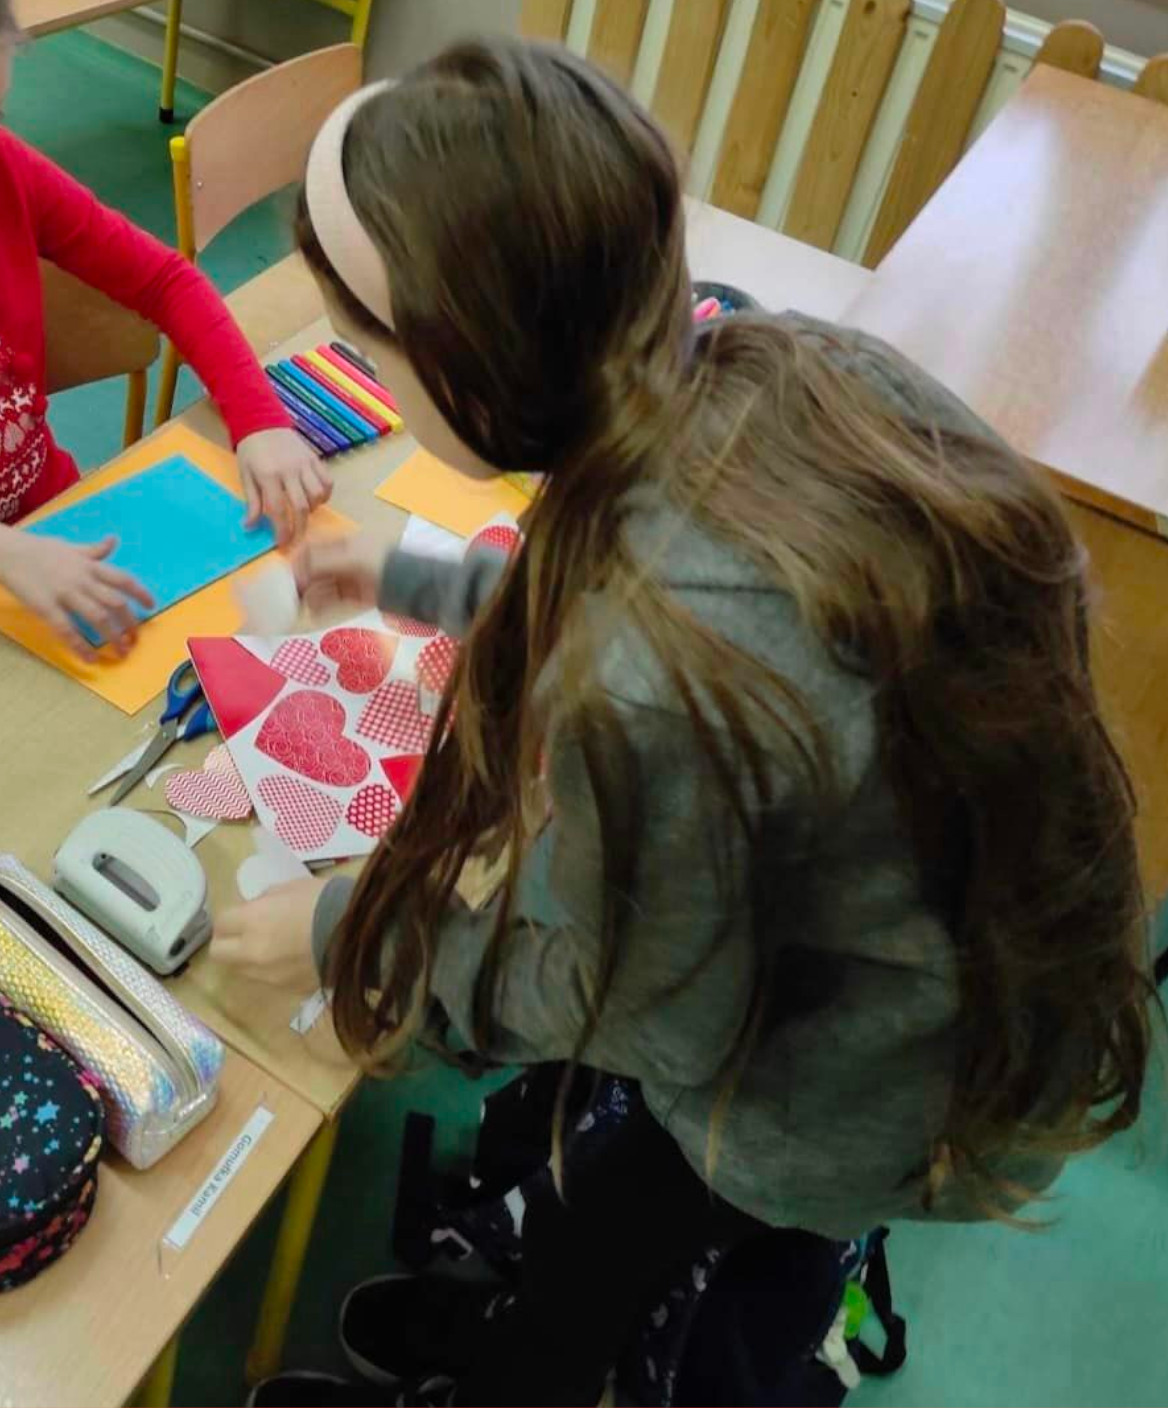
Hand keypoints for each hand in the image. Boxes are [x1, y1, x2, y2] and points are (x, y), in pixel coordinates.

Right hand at [0, 529, 153, 660]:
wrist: (5, 551)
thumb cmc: (38, 549)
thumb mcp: (70, 547)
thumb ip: (93, 550)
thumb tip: (114, 541)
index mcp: (89, 565)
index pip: (123, 579)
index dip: (140, 593)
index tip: (152, 606)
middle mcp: (81, 579)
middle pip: (115, 603)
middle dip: (129, 623)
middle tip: (135, 640)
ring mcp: (64, 593)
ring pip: (97, 618)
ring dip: (113, 637)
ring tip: (121, 652)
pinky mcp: (46, 607)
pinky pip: (67, 630)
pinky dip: (81, 646)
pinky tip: (90, 658)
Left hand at [210, 877, 326, 991]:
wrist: (361, 935)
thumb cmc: (326, 901)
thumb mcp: (291, 888)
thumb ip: (265, 900)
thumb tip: (255, 910)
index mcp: (251, 921)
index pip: (220, 922)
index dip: (230, 916)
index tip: (242, 912)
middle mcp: (252, 952)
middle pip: (219, 952)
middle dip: (227, 941)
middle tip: (244, 932)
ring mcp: (269, 975)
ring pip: (241, 970)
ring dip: (247, 958)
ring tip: (270, 946)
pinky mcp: (287, 989)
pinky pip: (268, 979)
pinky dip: (272, 970)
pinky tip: (292, 958)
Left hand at [237, 427, 332, 545]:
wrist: (262, 421)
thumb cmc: (251, 451)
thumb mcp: (245, 476)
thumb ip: (251, 502)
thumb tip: (250, 526)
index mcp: (268, 475)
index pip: (278, 510)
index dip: (282, 531)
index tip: (282, 544)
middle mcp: (289, 471)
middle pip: (301, 506)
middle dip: (300, 528)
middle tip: (296, 539)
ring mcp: (304, 464)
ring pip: (317, 494)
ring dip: (313, 510)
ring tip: (304, 514)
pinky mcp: (314, 458)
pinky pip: (327, 480)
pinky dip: (325, 494)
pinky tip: (316, 499)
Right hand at [292, 531, 386, 613]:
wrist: (411, 583)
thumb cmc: (380, 563)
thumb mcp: (350, 557)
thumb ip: (321, 562)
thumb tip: (295, 571)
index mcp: (344, 542)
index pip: (313, 547)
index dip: (299, 559)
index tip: (286, 574)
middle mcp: (345, 558)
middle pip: (316, 568)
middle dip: (302, 580)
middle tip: (288, 594)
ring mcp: (351, 577)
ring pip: (323, 585)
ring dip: (310, 594)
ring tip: (298, 606)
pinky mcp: (356, 595)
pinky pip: (334, 598)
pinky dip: (322, 605)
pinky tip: (313, 612)